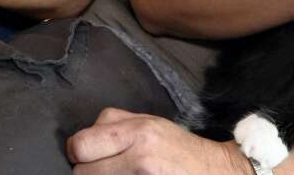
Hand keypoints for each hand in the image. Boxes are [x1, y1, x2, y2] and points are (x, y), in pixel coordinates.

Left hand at [66, 109, 250, 174]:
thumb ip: (116, 126)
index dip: (78, 153)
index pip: (80, 145)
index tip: (86, 157)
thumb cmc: (179, 149)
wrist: (215, 171)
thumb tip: (81, 141)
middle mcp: (138, 157)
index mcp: (136, 131)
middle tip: (102, 170)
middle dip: (87, 172)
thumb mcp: (150, 124)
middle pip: (83, 172)